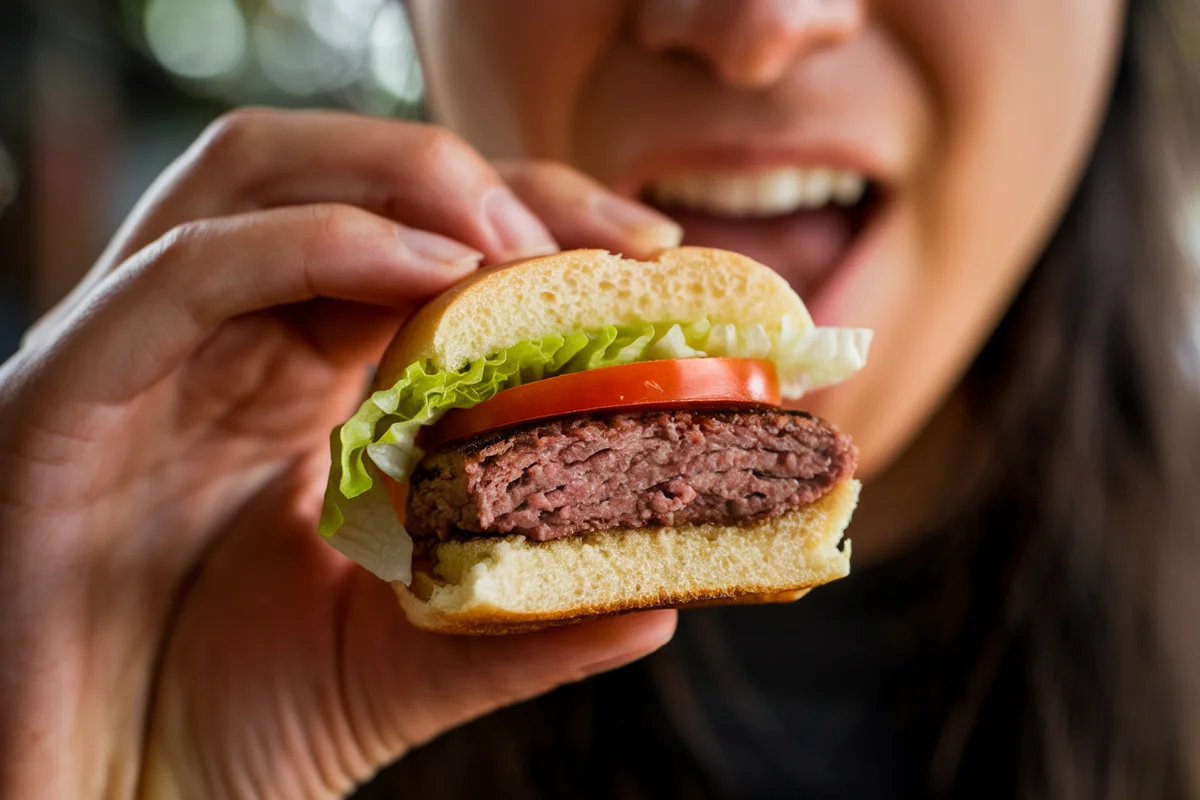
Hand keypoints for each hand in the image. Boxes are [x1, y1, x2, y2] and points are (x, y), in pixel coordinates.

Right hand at [0, 109, 681, 798]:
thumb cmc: (232, 734)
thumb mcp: (401, 667)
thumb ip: (516, 628)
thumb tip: (655, 607)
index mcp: (293, 384)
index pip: (411, 243)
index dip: (529, 223)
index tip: (649, 251)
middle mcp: (220, 346)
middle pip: (341, 180)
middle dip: (484, 181)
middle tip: (614, 237)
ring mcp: (143, 356)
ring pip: (253, 179)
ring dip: (403, 182)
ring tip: (520, 243)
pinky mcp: (68, 393)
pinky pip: (184, 274)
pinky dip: (310, 244)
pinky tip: (426, 269)